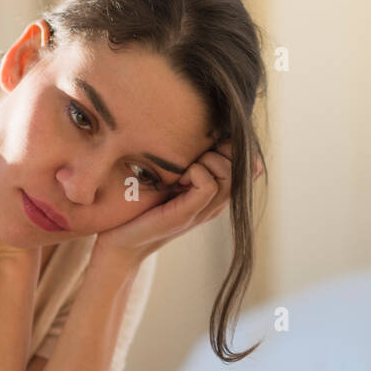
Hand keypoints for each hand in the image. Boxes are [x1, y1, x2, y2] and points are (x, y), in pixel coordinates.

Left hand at [92, 140, 263, 267]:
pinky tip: (178, 179)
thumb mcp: (166, 175)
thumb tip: (199, 126)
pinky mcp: (187, 215)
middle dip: (220, 150)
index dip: (232, 146)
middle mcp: (215, 203)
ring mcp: (203, 211)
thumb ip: (186, 159)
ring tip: (183, 171)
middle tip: (190, 160)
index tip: (203, 149)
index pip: (250, 164)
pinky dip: (196, 173)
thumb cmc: (138, 206)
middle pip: (244, 165)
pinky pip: (209, 185)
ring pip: (229, 173)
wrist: (120, 243)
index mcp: (214, 193)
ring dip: (207, 161)